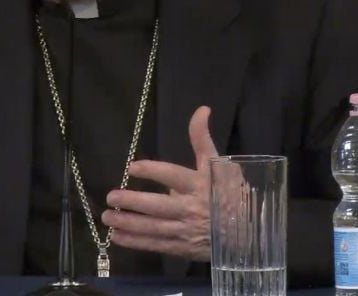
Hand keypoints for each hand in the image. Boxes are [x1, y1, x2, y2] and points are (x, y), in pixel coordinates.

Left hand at [101, 105, 217, 260]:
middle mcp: (191, 208)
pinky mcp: (183, 247)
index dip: (153, 171)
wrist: (249, 230)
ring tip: (107, 217)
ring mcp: (186, 230)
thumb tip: (201, 109)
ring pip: (153, 228)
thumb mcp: (218, 163)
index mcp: (200, 185)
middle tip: (111, 196)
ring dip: (128, 223)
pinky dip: (135, 242)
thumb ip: (202, 138)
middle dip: (133, 202)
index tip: (132, 167)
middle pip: (158, 206)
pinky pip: (156, 244)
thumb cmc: (230, 192)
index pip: (173, 176)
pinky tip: (117, 237)